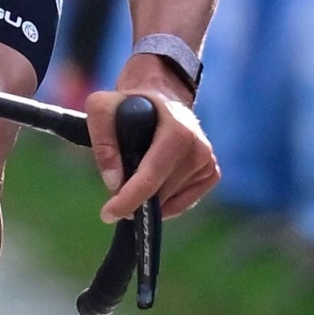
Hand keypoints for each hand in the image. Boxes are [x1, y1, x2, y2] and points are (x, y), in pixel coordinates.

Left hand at [87, 57, 218, 222]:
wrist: (159, 99)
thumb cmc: (128, 105)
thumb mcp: (102, 109)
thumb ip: (102, 142)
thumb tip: (114, 182)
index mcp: (177, 131)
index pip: (152, 176)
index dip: (128, 199)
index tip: (108, 214)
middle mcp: (199, 148)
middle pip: (160, 193)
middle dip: (133, 200)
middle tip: (114, 198)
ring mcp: (208, 162)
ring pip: (170, 200)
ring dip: (148, 199)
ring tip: (134, 180)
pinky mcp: (211, 173)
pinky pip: (184, 202)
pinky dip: (165, 202)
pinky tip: (154, 187)